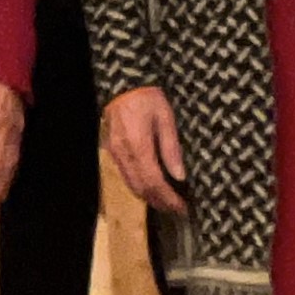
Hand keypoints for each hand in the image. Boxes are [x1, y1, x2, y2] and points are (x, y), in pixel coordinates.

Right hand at [104, 87, 186, 213]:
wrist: (122, 84)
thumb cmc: (148, 97)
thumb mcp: (166, 117)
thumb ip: (171, 148)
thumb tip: (180, 176)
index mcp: (139, 146)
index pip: (154, 182)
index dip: (168, 198)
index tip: (182, 208)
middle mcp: (124, 155)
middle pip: (141, 188)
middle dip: (160, 202)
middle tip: (177, 210)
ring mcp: (115, 154)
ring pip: (131, 185)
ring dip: (149, 198)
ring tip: (166, 203)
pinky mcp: (112, 151)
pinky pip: (125, 176)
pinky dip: (139, 187)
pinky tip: (150, 188)